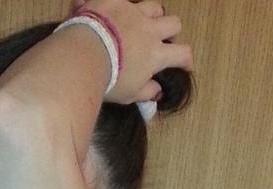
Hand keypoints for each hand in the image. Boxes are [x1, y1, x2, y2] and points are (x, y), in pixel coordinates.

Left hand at [71, 0, 192, 108]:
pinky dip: (116, 5)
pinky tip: (110, 11)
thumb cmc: (110, 80)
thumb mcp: (129, 94)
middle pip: (173, 23)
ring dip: (152, 14)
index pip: (182, 53)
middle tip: (163, 40)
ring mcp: (133, 12)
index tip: (185, 65)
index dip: (186, 60)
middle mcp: (149, 29)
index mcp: (156, 53)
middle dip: (171, 31)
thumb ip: (146, 91)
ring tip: (143, 22)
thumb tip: (158, 91)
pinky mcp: (115, 1)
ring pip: (154, 6)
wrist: (86, 54)